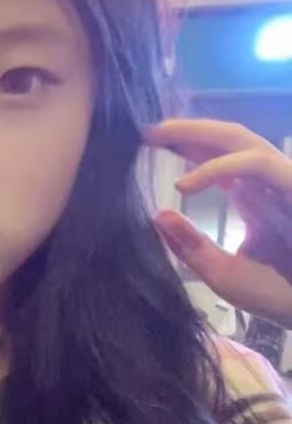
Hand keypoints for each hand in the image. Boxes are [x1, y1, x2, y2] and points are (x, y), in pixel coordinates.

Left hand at [142, 117, 291, 331]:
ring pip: (242, 139)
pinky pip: (258, 162)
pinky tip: (184, 185)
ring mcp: (284, 181)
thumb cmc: (279, 294)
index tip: (146, 142)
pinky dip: (219, 168)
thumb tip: (158, 215)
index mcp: (254, 196)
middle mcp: (268, 183)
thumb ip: (191, 247)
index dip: (185, 145)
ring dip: (198, 133)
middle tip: (144, 130)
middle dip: (186, 129)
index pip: (217, 158)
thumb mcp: (223, 274)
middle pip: (227, 139)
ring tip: (158, 137)